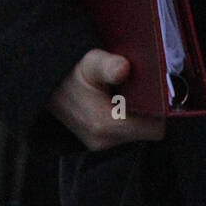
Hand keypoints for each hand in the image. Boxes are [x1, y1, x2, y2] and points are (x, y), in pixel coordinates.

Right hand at [46, 48, 165, 150]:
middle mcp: (104, 140)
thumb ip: (108, 65)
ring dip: (139, 113)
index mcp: (105, 124)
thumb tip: (123, 68)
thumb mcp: (89, 62)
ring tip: (130, 92)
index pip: (155, 128)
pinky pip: (125, 131)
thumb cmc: (69, 72)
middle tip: (145, 87)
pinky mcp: (98, 141)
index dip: (161, 110)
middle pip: (147, 130)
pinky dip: (128, 116)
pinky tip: (121, 99)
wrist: (44, 85)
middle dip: (151, 110)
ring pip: (137, 131)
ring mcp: (100, 144)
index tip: (158, 91)